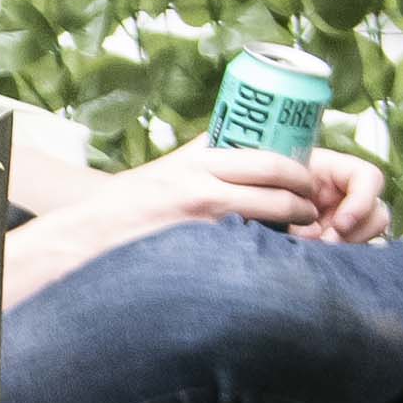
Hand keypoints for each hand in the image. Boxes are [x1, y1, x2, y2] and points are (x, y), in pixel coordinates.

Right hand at [102, 134, 373, 244]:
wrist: (90, 236)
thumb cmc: (128, 203)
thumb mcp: (167, 169)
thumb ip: (204, 159)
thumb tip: (242, 145)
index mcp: (198, 162)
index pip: (266, 160)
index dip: (298, 171)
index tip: (308, 178)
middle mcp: (202, 188)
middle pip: (274, 188)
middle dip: (303, 199)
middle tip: (313, 208)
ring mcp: (201, 224)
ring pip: (265, 221)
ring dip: (291, 228)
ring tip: (301, 234)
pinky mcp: (197, 254)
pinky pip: (243, 251)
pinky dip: (263, 253)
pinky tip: (270, 258)